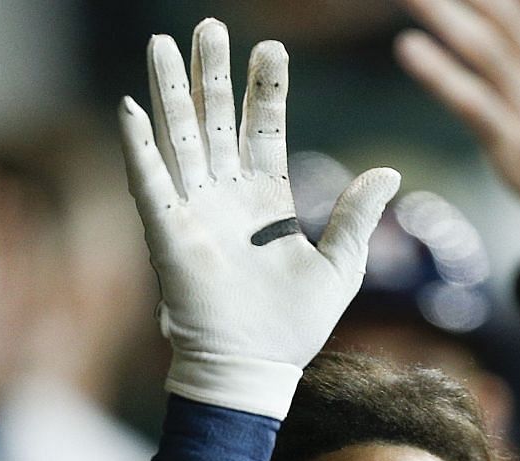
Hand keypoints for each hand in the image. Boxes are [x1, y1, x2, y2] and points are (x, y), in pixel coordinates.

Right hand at [119, 19, 399, 417]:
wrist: (255, 368)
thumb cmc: (295, 326)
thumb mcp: (341, 265)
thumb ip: (357, 216)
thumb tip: (388, 172)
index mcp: (266, 200)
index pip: (264, 129)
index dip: (265, 91)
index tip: (269, 50)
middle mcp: (226, 197)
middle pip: (216, 120)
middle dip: (212, 74)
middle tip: (209, 27)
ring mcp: (195, 211)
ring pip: (181, 137)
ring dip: (172, 91)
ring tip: (164, 43)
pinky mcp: (168, 235)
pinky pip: (150, 183)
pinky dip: (138, 147)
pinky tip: (130, 107)